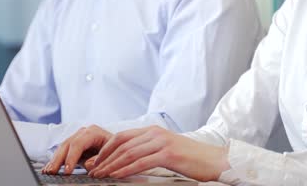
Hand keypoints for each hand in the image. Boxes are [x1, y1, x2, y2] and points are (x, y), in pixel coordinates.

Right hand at [42, 125, 111, 174]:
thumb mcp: (111, 154)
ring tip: (48, 171)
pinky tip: (49, 167)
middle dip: (59, 159)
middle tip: (52, 171)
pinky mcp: (74, 145)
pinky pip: (63, 152)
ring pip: (63, 148)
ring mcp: (78, 137)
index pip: (78, 143)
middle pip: (67, 144)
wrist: (117, 147)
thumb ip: (99, 159)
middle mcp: (83, 132)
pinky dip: (56, 160)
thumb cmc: (116, 150)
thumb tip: (87, 163)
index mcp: (93, 132)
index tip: (67, 170)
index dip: (71, 158)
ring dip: (55, 160)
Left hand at [88, 126, 228, 181]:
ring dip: (111, 165)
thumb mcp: (166, 150)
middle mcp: (155, 133)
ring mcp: (162, 142)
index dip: (106, 149)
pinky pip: (141, 162)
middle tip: (92, 169)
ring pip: (129, 152)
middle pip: (122, 143)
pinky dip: (126, 169)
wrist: (214, 160)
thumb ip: (149, 150)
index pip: (122, 137)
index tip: (95, 161)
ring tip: (100, 175)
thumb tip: (129, 160)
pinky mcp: (168, 154)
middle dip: (104, 157)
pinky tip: (117, 176)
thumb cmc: (191, 158)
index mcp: (153, 131)